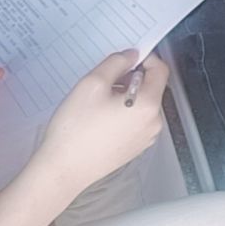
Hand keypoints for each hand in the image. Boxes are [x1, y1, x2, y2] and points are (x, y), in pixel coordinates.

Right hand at [30, 50, 168, 193]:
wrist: (64, 169)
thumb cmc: (76, 129)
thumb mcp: (92, 83)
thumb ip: (116, 63)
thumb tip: (131, 55)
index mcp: (147, 105)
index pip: (160, 70)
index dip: (145, 58)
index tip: (127, 57)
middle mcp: (153, 123)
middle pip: (151, 88)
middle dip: (131, 78)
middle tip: (105, 81)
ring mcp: (145, 137)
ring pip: (142, 104)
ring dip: (126, 95)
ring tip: (99, 102)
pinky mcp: (134, 147)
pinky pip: (135, 121)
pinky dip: (123, 112)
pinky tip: (100, 118)